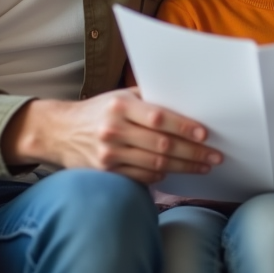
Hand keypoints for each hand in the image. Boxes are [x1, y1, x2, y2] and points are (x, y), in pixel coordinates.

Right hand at [1, 88, 222, 184]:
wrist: (59, 131)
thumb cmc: (99, 110)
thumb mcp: (120, 96)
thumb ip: (149, 99)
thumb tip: (187, 103)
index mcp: (120, 106)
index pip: (159, 118)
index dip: (185, 127)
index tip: (205, 134)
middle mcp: (113, 130)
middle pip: (162, 145)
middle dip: (193, 152)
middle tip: (214, 156)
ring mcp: (108, 154)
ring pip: (155, 164)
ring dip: (184, 166)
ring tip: (203, 166)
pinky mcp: (106, 173)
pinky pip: (142, 177)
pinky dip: (162, 174)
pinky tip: (175, 171)